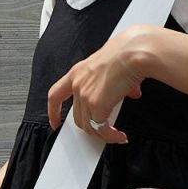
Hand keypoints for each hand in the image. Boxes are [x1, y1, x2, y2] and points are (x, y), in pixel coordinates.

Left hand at [46, 25, 154, 142]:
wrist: (134, 52)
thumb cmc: (127, 52)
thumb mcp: (115, 66)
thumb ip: (118, 81)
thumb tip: (132, 92)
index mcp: (78, 72)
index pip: (56, 95)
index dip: (53, 111)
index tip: (55, 122)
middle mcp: (78, 84)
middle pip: (77, 117)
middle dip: (91, 128)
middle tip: (104, 131)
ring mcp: (85, 96)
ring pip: (89, 126)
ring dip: (103, 135)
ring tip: (116, 135)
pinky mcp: (97, 105)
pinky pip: (101, 129)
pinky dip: (111, 136)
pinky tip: (120, 136)